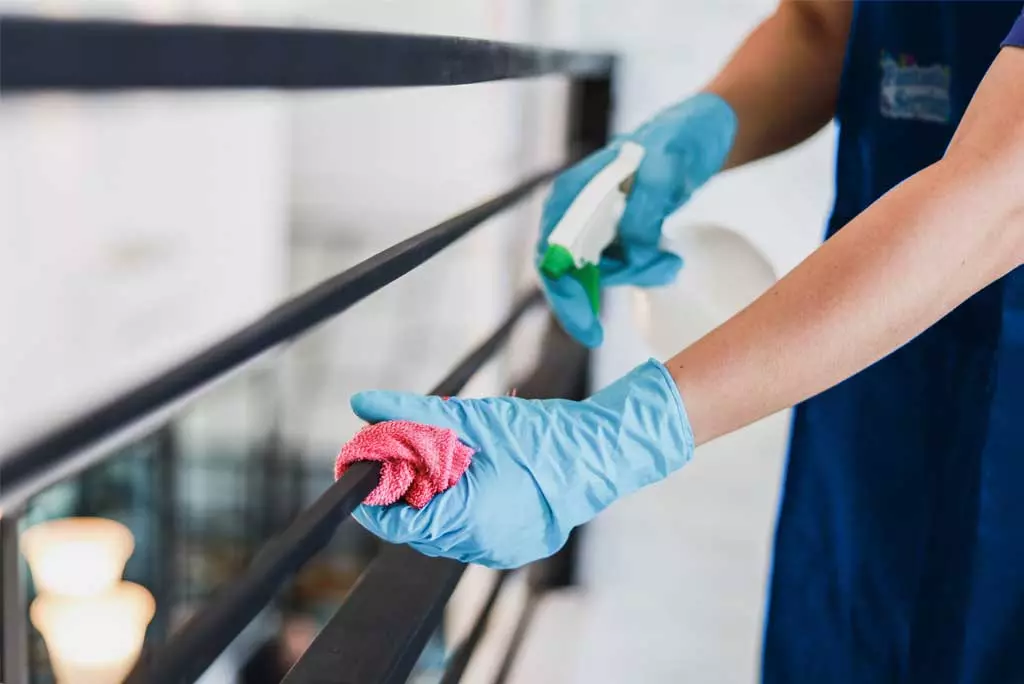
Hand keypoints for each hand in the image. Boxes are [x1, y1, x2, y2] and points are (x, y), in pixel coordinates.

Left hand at [349, 360, 693, 568]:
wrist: (597, 456)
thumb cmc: (539, 436)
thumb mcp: (468, 418)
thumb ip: (411, 413)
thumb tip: (362, 402)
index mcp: (466, 518)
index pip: (398, 523)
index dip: (374, 500)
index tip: (360, 472)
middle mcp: (479, 546)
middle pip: (418, 528)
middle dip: (402, 495)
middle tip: (398, 457)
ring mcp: (498, 553)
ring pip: (442, 533)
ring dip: (431, 502)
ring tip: (437, 464)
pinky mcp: (513, 549)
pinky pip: (469, 536)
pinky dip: (458, 511)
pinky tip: (466, 482)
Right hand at [537, 92, 736, 347]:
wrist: (701, 134)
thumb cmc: (678, 140)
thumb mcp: (666, 168)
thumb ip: (645, 211)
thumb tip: (632, 253)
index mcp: (573, 193)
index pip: (550, 254)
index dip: (563, 295)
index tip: (587, 327)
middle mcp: (576, 211)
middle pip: (565, 272)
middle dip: (590, 300)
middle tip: (604, 331)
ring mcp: (596, 224)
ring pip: (599, 273)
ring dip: (633, 277)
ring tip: (669, 262)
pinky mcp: (618, 233)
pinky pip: (619, 266)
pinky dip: (642, 271)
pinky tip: (667, 260)